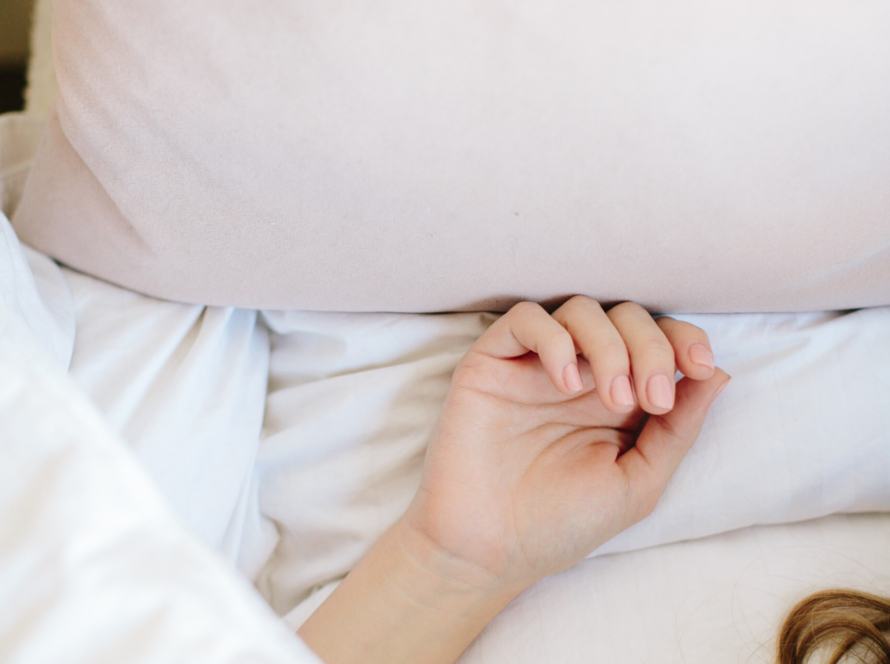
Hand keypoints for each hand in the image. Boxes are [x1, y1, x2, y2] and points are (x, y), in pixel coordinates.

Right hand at [402, 296, 729, 590]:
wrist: (488, 549)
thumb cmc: (562, 523)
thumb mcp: (638, 482)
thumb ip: (677, 429)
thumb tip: (718, 374)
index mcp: (617, 397)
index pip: (657, 339)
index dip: (681, 339)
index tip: (699, 365)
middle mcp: (578, 373)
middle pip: (625, 317)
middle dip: (650, 348)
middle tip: (650, 400)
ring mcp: (535, 365)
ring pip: (579, 309)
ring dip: (609, 344)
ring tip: (612, 398)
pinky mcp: (492, 363)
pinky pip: (525, 319)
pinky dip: (553, 338)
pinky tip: (562, 380)